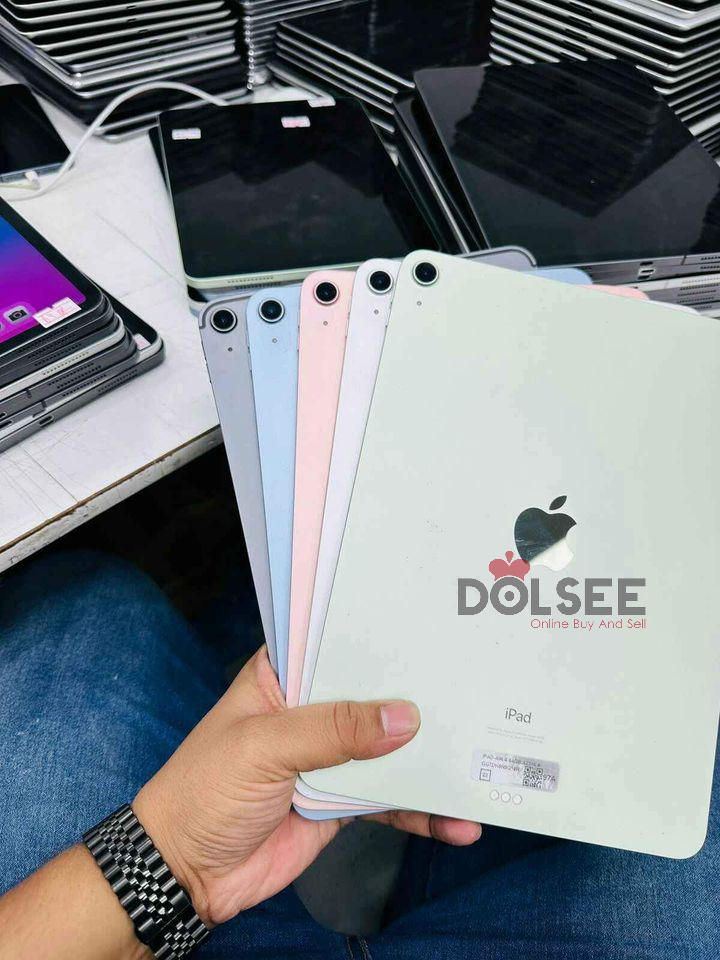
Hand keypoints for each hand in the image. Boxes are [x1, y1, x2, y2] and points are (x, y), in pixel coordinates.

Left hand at [134, 648, 480, 926]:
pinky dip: (422, 812)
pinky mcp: (341, 802)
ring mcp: (329, 757)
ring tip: (479, 761)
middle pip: (373, 695)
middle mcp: (311, 710)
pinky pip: (390, 801)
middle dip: (419, 696)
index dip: (380, 635)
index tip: (433, 625)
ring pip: (389, 749)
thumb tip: (403, 718)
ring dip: (429, 758)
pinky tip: (456, 823)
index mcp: (283, 675)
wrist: (185, 872)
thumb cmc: (205, 790)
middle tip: (475, 687)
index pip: (336, 643)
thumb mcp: (263, 746)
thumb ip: (332, 730)